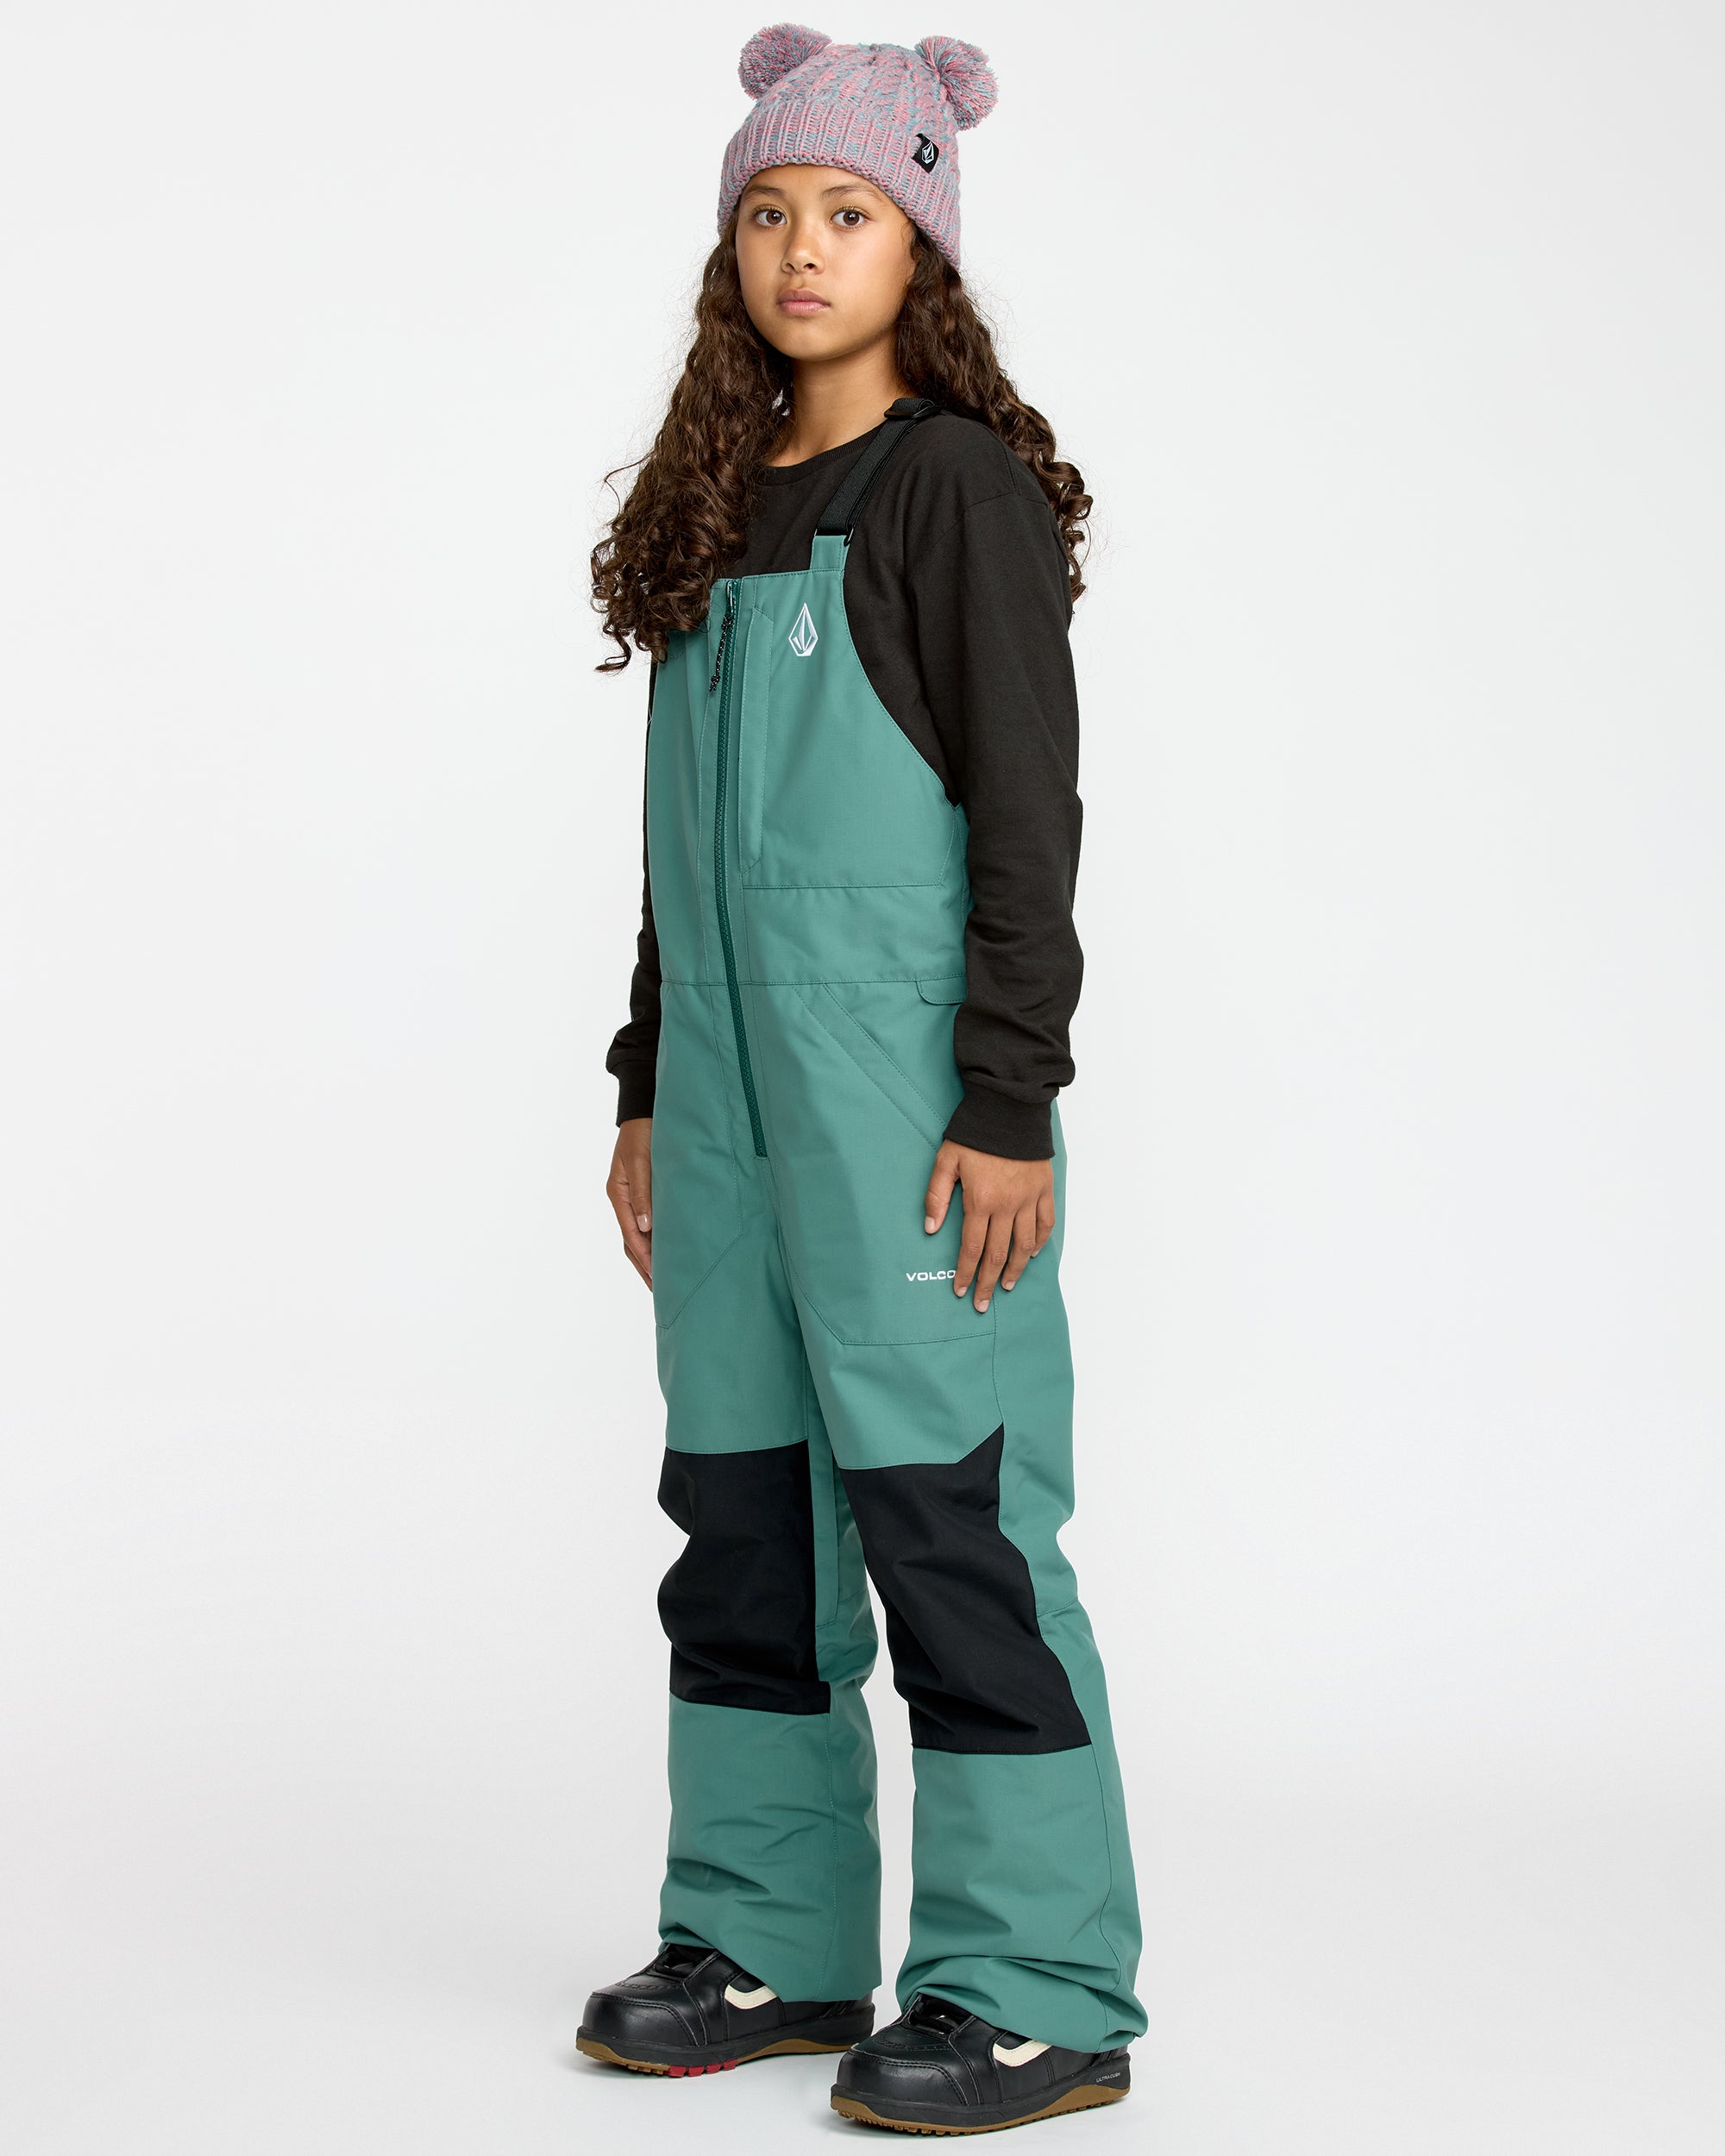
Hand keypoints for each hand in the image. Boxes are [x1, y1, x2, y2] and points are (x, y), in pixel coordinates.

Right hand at [606, 1117, 653, 1287]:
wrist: (645, 1110)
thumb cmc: (644, 1132)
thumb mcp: (640, 1161)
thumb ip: (643, 1193)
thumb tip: (645, 1227)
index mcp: (619, 1194)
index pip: (630, 1235)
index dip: (644, 1257)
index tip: (657, 1277)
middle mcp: (624, 1200)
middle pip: (631, 1242)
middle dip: (645, 1266)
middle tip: (661, 1291)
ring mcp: (633, 1198)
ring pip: (638, 1236)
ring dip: (649, 1258)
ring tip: (664, 1280)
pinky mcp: (645, 1193)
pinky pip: (647, 1224)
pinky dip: (655, 1241)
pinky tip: (668, 1251)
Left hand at [923, 1141, 1054, 1312]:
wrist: (1009, 1109)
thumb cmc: (975, 1134)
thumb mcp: (945, 1160)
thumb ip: (936, 1195)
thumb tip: (930, 1227)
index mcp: (980, 1201)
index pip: (972, 1248)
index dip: (965, 1272)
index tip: (959, 1290)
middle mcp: (1007, 1205)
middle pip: (998, 1254)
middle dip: (988, 1283)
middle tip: (982, 1304)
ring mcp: (1029, 1199)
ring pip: (1024, 1245)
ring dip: (1016, 1269)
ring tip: (1008, 1286)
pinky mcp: (1044, 1190)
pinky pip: (1046, 1224)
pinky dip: (1040, 1243)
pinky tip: (1031, 1255)